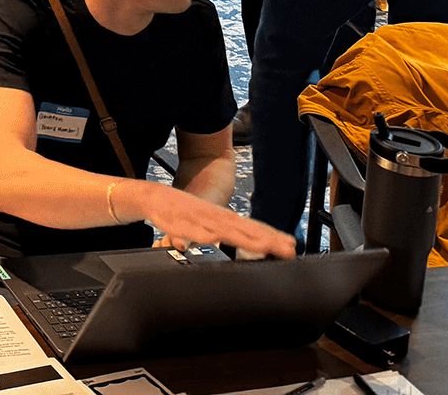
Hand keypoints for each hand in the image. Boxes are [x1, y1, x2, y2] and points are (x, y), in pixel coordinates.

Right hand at [131, 182, 294, 258]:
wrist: (155, 197)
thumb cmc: (185, 211)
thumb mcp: (210, 221)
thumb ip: (230, 233)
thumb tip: (251, 244)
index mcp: (224, 218)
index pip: (254, 227)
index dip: (273, 236)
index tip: (291, 246)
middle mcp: (217, 218)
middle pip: (247, 230)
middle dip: (269, 240)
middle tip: (289, 250)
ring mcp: (201, 221)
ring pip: (225, 230)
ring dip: (245, 239)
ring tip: (264, 247)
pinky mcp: (182, 225)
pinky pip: (194, 232)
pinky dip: (204, 236)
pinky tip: (213, 240)